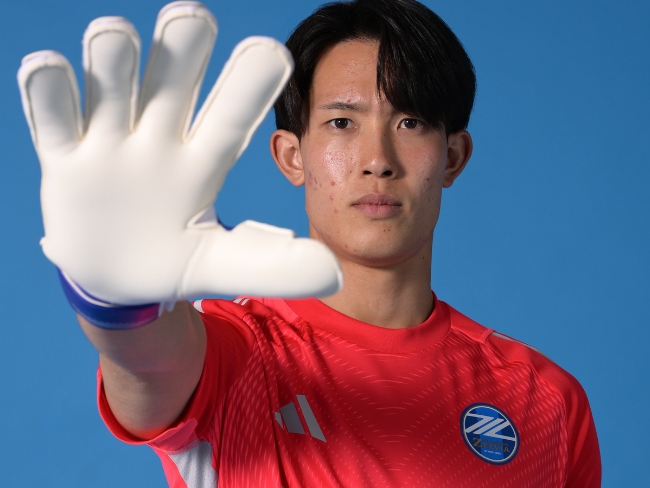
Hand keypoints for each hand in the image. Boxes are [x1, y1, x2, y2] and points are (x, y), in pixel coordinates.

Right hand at [17, 1, 341, 304]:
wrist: (115, 277)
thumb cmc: (173, 261)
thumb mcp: (222, 266)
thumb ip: (274, 266)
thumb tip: (334, 273)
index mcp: (202, 162)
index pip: (230, 119)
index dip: (249, 87)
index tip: (274, 52)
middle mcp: (158, 139)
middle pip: (171, 84)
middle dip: (181, 51)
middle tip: (194, 17)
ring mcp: (109, 142)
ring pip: (111, 85)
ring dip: (114, 60)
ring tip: (116, 39)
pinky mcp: (64, 156)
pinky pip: (51, 115)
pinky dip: (48, 89)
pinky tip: (51, 68)